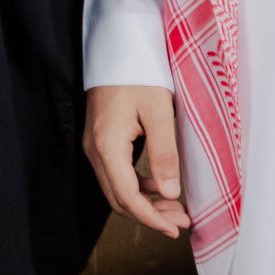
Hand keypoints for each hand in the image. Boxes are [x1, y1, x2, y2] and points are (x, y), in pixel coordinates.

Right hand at [85, 85, 189, 238]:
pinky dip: (136, 187)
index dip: (151, 218)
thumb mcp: (159, 112)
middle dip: (149, 215)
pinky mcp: (99, 139)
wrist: (117, 46)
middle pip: (118, 198)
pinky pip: (115, 174)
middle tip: (180, 220)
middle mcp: (94, 150)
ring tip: (174, 208)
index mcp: (107, 146)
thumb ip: (164, 154)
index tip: (174, 228)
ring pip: (116, 189)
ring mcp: (93, 145)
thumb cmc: (139, 72)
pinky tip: (157, 185)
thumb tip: (169, 194)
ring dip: (144, 203)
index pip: (127, 197)